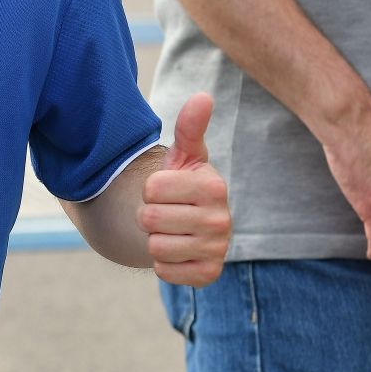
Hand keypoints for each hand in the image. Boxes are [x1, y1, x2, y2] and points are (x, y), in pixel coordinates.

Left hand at [139, 92, 230, 286]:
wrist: (191, 222)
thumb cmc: (183, 183)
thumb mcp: (184, 154)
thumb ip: (189, 127)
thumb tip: (203, 96)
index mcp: (214, 187)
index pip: (151, 189)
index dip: (150, 189)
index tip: (165, 189)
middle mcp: (222, 221)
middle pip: (150, 219)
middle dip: (149, 215)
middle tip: (166, 211)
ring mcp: (217, 250)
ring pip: (155, 247)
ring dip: (155, 239)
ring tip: (172, 230)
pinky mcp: (209, 275)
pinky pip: (164, 272)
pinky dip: (163, 263)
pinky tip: (177, 250)